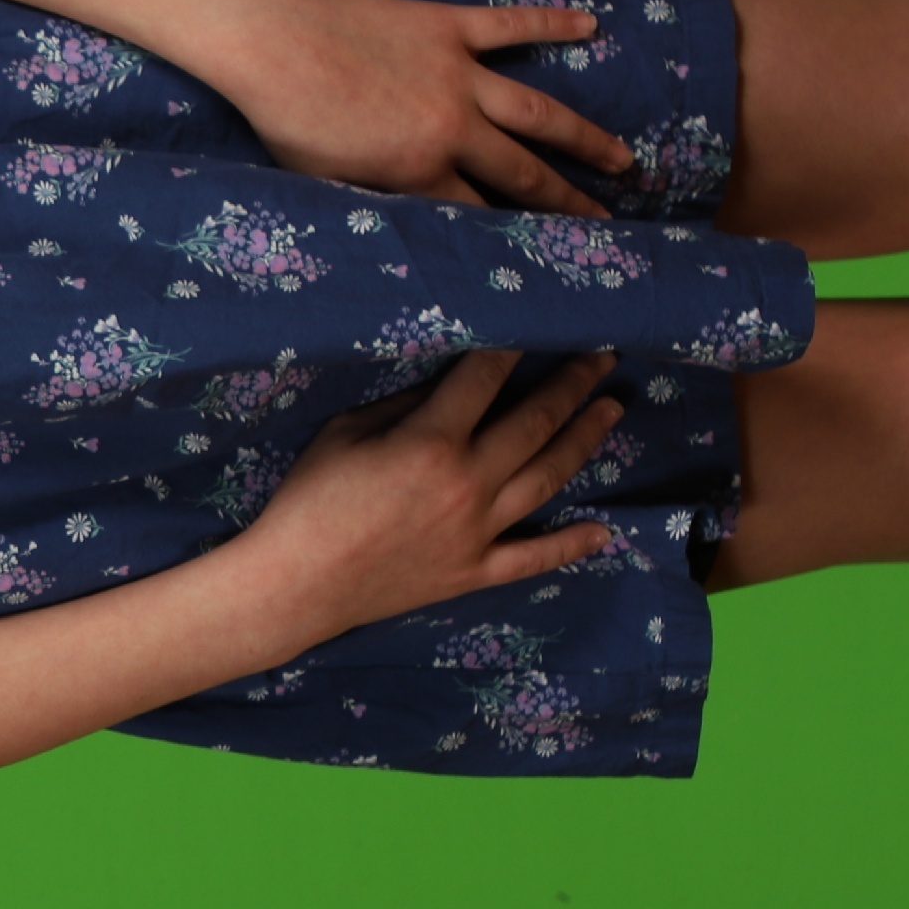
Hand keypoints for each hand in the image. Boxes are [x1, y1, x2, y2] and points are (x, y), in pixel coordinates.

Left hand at [191, 0, 636, 213]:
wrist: (270, 40)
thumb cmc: (284, 118)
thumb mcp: (327, 183)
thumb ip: (376, 200)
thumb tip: (409, 222)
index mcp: (418, 172)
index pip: (480, 214)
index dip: (517, 237)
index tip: (552, 255)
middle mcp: (452, 127)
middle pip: (523, 172)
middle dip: (568, 201)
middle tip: (608, 220)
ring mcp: (456, 73)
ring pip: (537, 110)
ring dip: (583, 135)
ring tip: (623, 157)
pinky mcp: (447, 26)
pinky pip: (510, 25)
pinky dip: (551, 23)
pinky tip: (591, 24)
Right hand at [234, 351, 627, 638]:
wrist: (297, 584)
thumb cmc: (309, 500)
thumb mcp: (345, 432)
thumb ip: (402, 405)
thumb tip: (447, 385)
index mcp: (432, 442)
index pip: (484, 378)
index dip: (511, 347)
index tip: (537, 324)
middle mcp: (468, 483)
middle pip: (535, 423)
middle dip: (573, 384)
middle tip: (603, 358)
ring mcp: (479, 531)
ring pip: (548, 477)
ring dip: (585, 440)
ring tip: (610, 410)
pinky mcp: (476, 571)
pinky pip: (535, 557)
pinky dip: (571, 544)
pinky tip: (603, 531)